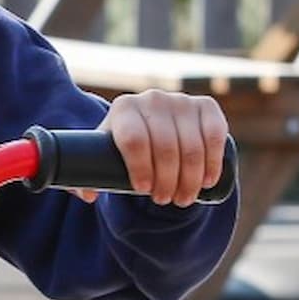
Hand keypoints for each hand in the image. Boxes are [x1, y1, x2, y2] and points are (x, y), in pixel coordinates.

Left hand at [90, 89, 230, 206]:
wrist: (151, 129)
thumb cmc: (122, 150)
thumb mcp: (100, 160)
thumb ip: (84, 181)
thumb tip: (89, 195)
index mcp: (124, 108)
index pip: (133, 139)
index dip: (140, 168)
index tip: (142, 190)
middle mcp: (152, 99)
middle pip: (164, 146)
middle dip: (167, 180)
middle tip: (164, 200)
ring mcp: (181, 101)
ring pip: (191, 146)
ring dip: (190, 178)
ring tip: (183, 198)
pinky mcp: (206, 106)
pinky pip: (215, 135)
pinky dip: (212, 162)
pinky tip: (207, 181)